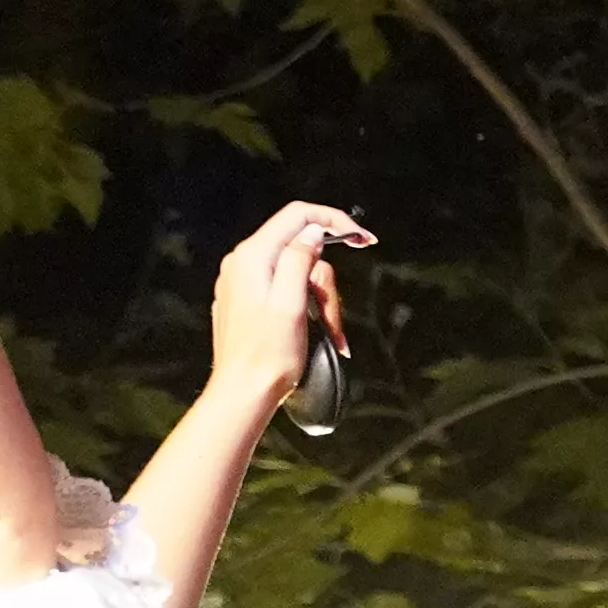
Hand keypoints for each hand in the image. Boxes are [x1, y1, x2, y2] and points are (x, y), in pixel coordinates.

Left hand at [206, 199, 370, 412]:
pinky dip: (306, 306)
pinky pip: (285, 289)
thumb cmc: (268, 354)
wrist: (243, 391)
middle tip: (332, 316)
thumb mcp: (291, 302)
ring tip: (325, 332)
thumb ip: (299, 258)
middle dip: (326, 280)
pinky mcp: (247, 300)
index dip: (334, 221)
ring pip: (297, 272)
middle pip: (302, 250)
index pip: (298, 216)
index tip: (364, 240)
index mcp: (252, 257)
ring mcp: (243, 282)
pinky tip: (313, 331)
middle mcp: (243, 263)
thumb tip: (313, 231)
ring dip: (320, 300)